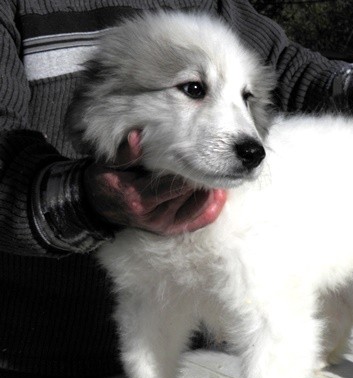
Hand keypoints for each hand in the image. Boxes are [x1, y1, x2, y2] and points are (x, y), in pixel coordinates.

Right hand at [83, 130, 226, 234]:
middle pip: (187, 195)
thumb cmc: (107, 182)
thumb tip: (137, 137)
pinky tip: (220, 194)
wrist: (99, 208)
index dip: (188, 170)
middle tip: (215, 162)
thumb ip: (125, 153)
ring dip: (210, 191)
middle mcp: (154, 216)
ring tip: (219, 174)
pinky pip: (199, 221)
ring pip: (197, 207)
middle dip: (201, 179)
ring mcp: (163, 226)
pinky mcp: (170, 230)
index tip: (199, 155)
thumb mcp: (108, 166)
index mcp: (139, 199)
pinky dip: (212, 208)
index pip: (172, 184)